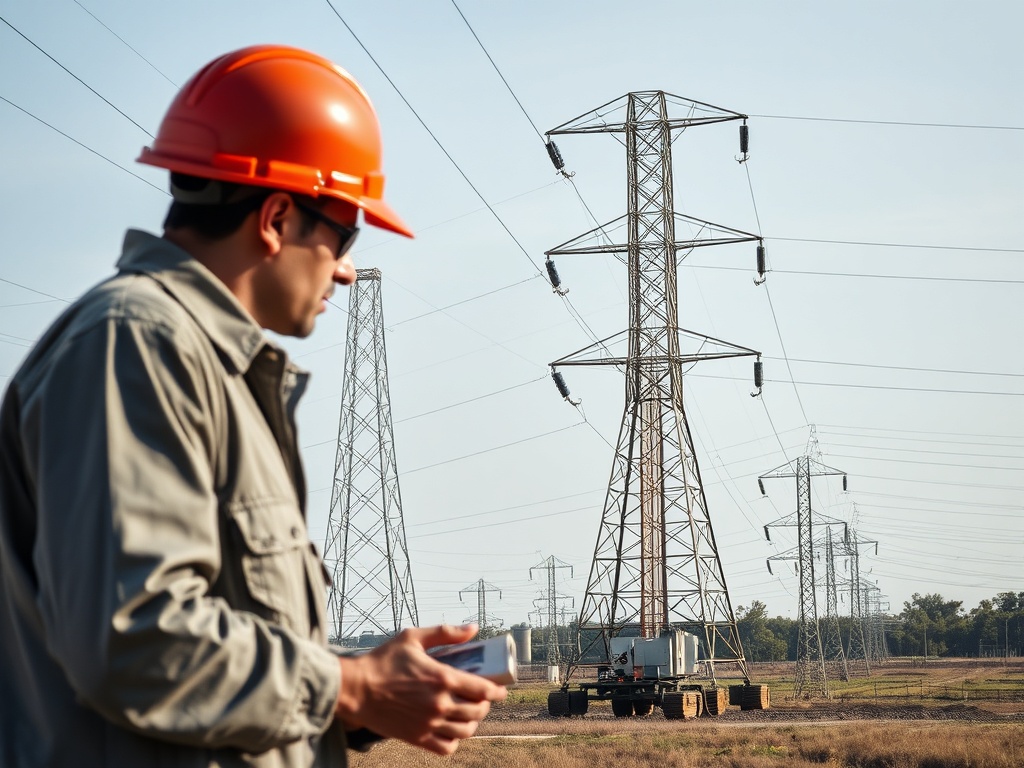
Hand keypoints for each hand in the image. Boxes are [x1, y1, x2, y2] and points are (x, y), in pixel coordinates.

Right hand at [335, 624, 507, 754]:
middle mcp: (440, 704)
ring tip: (470, 714)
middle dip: (486, 705)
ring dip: (473, 722)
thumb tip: (473, 629)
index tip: (500, 689)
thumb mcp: (413, 638)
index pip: (483, 689)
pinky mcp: (417, 738)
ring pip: (466, 731)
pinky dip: (455, 741)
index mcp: (443, 678)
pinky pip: (446, 747)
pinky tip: (452, 730)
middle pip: (478, 711)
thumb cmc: (383, 661)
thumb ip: (445, 632)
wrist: (355, 689)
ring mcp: (429, 724)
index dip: (497, 690)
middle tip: (483, 698)